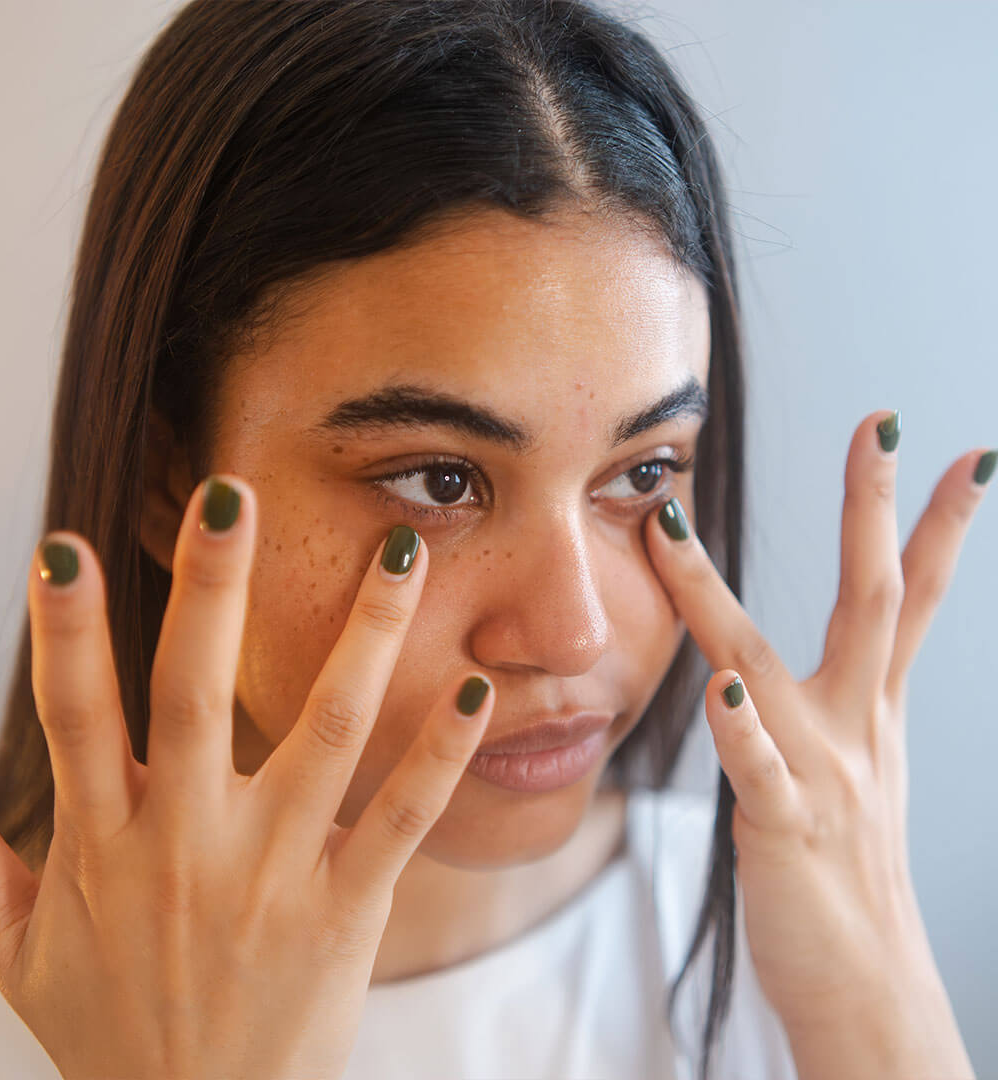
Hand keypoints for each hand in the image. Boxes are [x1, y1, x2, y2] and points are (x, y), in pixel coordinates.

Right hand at [0, 476, 494, 1079]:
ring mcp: (274, 872)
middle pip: (194, 695)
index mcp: (105, 843)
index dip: (62, 631)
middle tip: (232, 495)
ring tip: (401, 553)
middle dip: (211, 590)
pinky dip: (441, 753)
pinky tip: (475, 688)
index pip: (73, 716)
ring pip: (327, 733)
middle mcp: (189, 843)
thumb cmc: (107, 1035)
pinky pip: (402, 818)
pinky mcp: (347, 909)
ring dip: (366, 637)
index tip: (62, 548)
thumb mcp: (18, 953)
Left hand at [642, 411, 986, 1077]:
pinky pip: (760, 770)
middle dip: (875, 510)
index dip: (938, 526)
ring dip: (713, 593)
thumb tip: (749, 670)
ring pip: (764, 663)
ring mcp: (822, 774)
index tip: (960, 454)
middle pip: (873, 600)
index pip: (910, 602)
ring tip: (673, 525)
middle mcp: (853, 730)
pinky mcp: (784, 828)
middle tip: (879, 423)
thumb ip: (810, 718)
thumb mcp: (845, 781)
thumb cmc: (843, 881)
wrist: (869, 993)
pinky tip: (723, 689)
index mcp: (868, 716)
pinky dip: (743, 729)